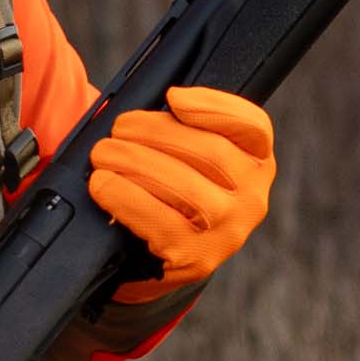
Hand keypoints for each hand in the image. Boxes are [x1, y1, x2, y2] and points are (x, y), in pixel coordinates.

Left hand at [87, 83, 274, 295]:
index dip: (212, 107)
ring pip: (183, 184)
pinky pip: (158, 218)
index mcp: (256, 164)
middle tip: (118, 128)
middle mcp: (252, 200)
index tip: (172, 97)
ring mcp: (228, 232)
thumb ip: (185, 129)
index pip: (253, 127)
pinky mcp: (196, 258)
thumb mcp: (188, 159)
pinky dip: (123, 195)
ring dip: (134, 162)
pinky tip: (103, 184)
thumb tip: (162, 103)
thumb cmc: (169, 197)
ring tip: (103, 154)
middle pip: (209, 151)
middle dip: (154, 132)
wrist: (153, 262)